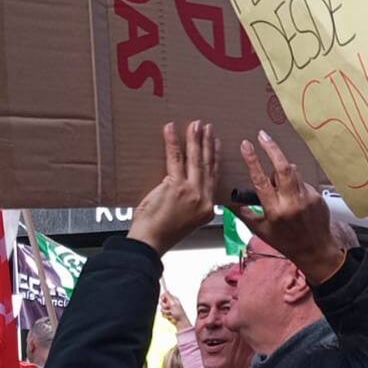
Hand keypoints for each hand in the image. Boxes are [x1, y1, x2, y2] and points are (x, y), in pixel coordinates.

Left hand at [129, 121, 219, 255]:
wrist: (151, 242)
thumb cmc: (162, 234)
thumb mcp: (185, 220)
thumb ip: (190, 203)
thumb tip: (183, 186)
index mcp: (208, 208)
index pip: (214, 177)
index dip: (215, 158)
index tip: (216, 144)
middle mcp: (204, 198)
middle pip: (208, 165)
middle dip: (208, 144)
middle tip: (209, 128)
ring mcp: (192, 192)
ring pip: (196, 160)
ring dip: (196, 139)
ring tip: (197, 124)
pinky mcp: (176, 186)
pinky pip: (175, 159)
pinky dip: (173, 142)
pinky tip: (171, 129)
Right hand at [160, 292, 190, 329]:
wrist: (180, 321)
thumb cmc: (178, 312)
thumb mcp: (173, 303)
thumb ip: (169, 297)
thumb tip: (166, 290)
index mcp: (173, 299)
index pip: (164, 294)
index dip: (162, 297)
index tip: (163, 300)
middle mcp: (170, 303)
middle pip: (161, 301)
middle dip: (164, 306)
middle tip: (169, 308)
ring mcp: (168, 308)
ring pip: (161, 308)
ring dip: (165, 311)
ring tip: (170, 313)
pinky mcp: (167, 313)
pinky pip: (162, 313)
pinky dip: (165, 315)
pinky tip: (169, 316)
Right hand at [230, 130, 343, 283]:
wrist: (315, 250)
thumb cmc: (285, 242)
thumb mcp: (260, 230)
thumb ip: (244, 213)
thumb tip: (228, 200)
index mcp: (274, 211)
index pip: (261, 180)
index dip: (253, 161)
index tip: (247, 145)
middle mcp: (291, 203)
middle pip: (282, 168)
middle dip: (272, 149)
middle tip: (263, 135)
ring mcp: (306, 198)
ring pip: (293, 172)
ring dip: (283, 170)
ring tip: (277, 181)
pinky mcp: (317, 196)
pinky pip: (303, 182)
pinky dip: (295, 184)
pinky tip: (294, 198)